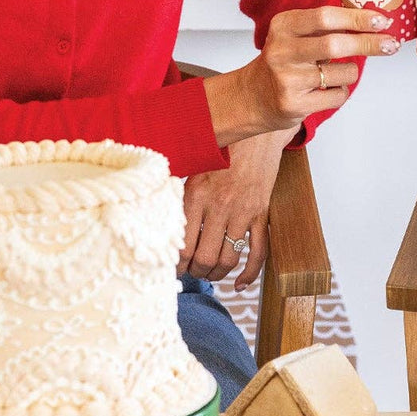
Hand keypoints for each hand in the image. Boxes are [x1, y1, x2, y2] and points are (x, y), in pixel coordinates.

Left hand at [181, 129, 290, 290]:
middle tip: (188, 273)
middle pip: (204, 258)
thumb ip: (177, 190)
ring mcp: (244, 212)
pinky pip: (259, 252)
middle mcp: (220, 206)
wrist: (256, 130)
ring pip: (228, 259)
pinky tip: (240, 285)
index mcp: (197, 195)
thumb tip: (155, 214)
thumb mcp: (192, 164)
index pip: (181, 244)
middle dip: (194, 273)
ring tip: (207, 275)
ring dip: (216, 275)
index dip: (175, 264)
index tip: (171, 268)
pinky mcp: (261, 214)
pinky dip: (249, 274)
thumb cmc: (220, 146)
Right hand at [205, 6, 399, 142]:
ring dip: (351, 73)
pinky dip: (341, 92)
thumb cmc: (285, 61)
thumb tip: (374, 21)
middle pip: (335, 44)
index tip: (382, 21)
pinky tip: (325, 90)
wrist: (253, 97)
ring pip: (342, 73)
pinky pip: (337, 96)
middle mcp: (281, 50)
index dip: (357, 18)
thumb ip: (325, 27)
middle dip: (369, 43)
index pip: (325, 16)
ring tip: (338, 74)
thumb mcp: (296, 35)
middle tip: (391, 44)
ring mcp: (286, 79)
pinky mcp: (292, 104)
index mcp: (283, 26)